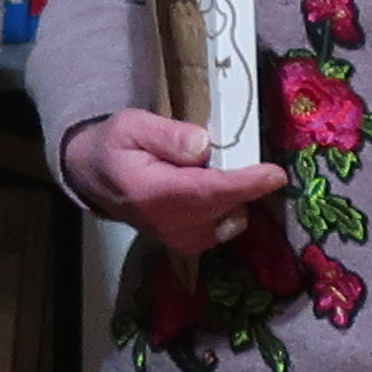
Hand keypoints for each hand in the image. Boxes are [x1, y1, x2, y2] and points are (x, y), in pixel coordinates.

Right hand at [63, 110, 290, 258]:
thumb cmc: (115, 147)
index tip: (276, 175)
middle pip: (227, 204)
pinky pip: (227, 224)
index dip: (246, 184)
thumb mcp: (131, 126)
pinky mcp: (191, 245)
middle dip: (242, 179)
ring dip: (235, 193)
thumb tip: (203, 145)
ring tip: (209, 172)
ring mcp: (182, 239)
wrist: (95, 178)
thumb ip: (168, 134)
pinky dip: (229, 206)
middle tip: (225, 153)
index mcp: (153, 193)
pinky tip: (211, 190)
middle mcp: (170, 225)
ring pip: (232, 215)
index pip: (208, 192)